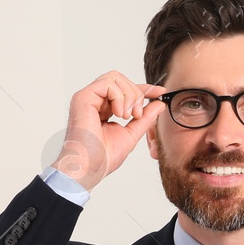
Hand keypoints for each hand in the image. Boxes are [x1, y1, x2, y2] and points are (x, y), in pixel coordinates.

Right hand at [53, 71, 167, 190]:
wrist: (90, 167)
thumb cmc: (103, 157)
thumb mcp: (131, 134)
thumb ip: (145, 118)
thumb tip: (159, 104)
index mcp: (103, 109)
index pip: (124, 90)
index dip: (144, 88)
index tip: (160, 92)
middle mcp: (94, 101)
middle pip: (120, 79)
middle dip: (136, 93)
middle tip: (138, 115)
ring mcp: (87, 98)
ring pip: (115, 77)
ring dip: (129, 96)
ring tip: (127, 116)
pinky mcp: (83, 97)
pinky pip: (107, 83)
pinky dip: (119, 97)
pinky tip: (119, 114)